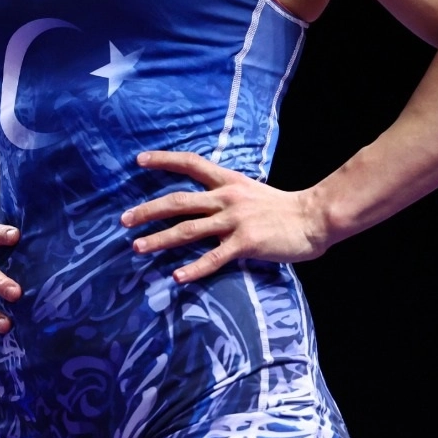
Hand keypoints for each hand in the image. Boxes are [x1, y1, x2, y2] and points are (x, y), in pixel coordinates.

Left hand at [120, 152, 330, 283]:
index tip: (139, 160)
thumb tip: (207, 204)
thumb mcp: (252, 192)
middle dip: (148, 210)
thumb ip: (228, 197)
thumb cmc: (285, 208)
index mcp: (228, 182)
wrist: (314, 217)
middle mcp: (226, 198)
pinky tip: (177, 277)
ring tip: (137, 247)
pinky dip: (193, 269)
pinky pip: (213, 258)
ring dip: (159, 239)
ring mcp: (234, 221)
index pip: (191, 163)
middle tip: (123, 220)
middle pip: (178, 201)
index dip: (164, 160)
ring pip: (188, 230)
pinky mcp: (244, 243)